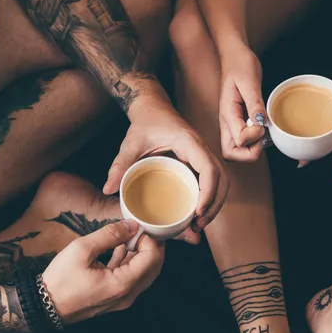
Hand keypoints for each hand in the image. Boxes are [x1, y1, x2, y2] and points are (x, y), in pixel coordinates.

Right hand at [41, 219, 164, 324]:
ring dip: (141, 254)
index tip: (139, 226)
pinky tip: (121, 248)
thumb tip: (131, 225)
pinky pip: (131, 279)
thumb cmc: (61, 280)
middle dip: (151, 246)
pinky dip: (130, 262)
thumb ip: (109, 235)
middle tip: (140, 229)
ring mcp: (122, 299)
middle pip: (153, 267)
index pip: (152, 258)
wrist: (46, 306)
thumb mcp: (82, 250)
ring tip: (130, 235)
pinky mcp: (115, 298)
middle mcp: (127, 295)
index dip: (150, 239)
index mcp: (122, 284)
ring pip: (144, 273)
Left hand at [103, 98, 227, 231]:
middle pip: (222, 178)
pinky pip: (214, 179)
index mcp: (189, 142)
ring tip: (199, 223)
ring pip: (222, 180)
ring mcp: (203, 154)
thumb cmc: (145, 123)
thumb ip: (120, 165)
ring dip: (216, 203)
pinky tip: (198, 212)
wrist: (153, 108)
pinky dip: (211, 196)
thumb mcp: (130, 143)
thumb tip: (109, 189)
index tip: (198, 211)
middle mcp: (202, 148)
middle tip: (198, 224)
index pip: (209, 169)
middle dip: (215, 204)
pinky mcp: (200, 160)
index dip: (208, 192)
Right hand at [218, 45, 268, 161]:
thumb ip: (255, 104)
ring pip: (235, 152)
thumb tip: (261, 124)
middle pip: (231, 154)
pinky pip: (241, 143)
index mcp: (228, 113)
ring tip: (262, 132)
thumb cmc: (241, 65)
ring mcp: (230, 125)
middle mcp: (226, 123)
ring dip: (251, 149)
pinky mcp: (237, 123)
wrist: (234, 57)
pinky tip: (261, 128)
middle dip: (249, 153)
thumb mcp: (250, 81)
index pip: (239, 140)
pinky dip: (253, 143)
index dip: (255, 137)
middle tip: (262, 137)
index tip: (262, 122)